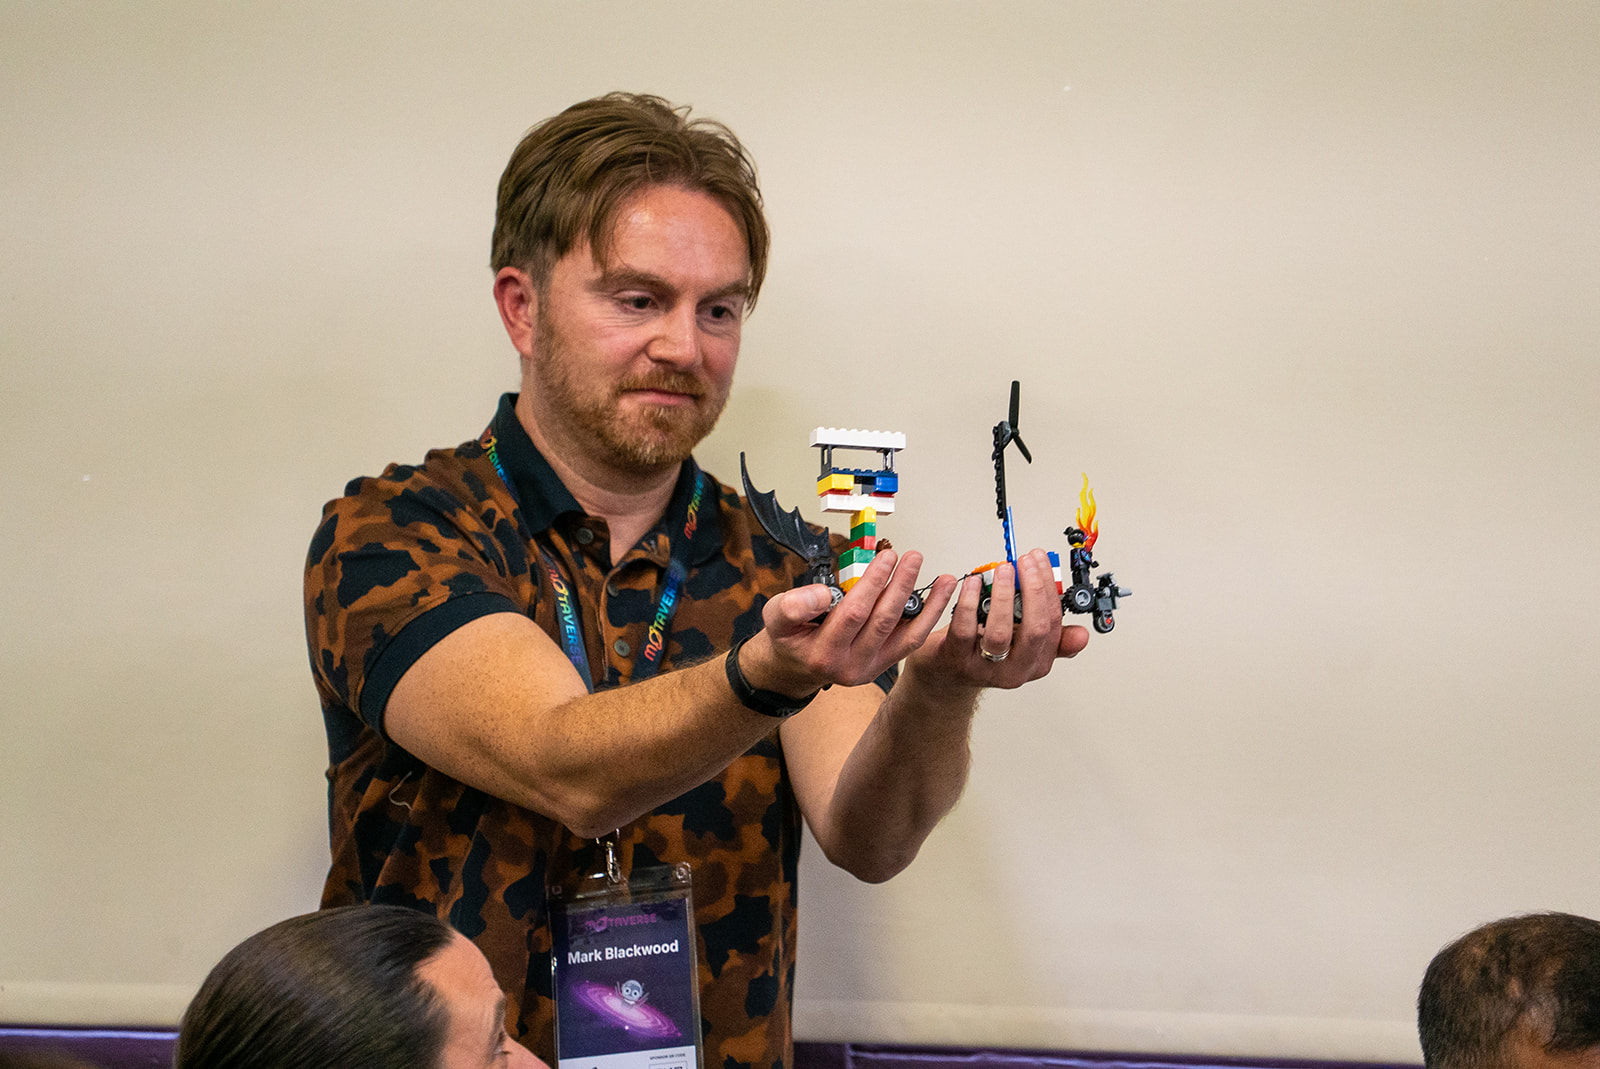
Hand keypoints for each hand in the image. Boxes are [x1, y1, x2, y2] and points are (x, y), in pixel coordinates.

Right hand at [741, 549, 957, 695]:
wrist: (798, 665)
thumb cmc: (790, 635)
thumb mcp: (775, 617)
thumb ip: (793, 605)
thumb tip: (823, 594)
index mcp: (824, 654)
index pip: (853, 614)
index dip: (872, 584)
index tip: (885, 557)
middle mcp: (850, 666)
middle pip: (883, 621)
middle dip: (900, 585)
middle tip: (912, 557)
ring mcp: (871, 668)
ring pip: (904, 634)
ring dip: (927, 604)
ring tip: (944, 579)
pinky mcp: (885, 664)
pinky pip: (911, 640)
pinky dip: (929, 618)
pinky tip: (942, 597)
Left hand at [907, 548, 1088, 689]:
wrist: (947, 674)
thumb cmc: (985, 651)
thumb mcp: (1022, 645)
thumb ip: (1051, 637)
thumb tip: (1082, 635)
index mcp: (1037, 662)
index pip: (1053, 624)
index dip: (1048, 589)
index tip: (1040, 561)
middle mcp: (1015, 670)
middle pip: (1034, 630)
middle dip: (1034, 590)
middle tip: (1025, 562)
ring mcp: (986, 667)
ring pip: (1000, 632)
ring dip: (1004, 595)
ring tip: (1003, 569)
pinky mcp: (957, 659)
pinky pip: (965, 629)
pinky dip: (968, 601)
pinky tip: (971, 582)